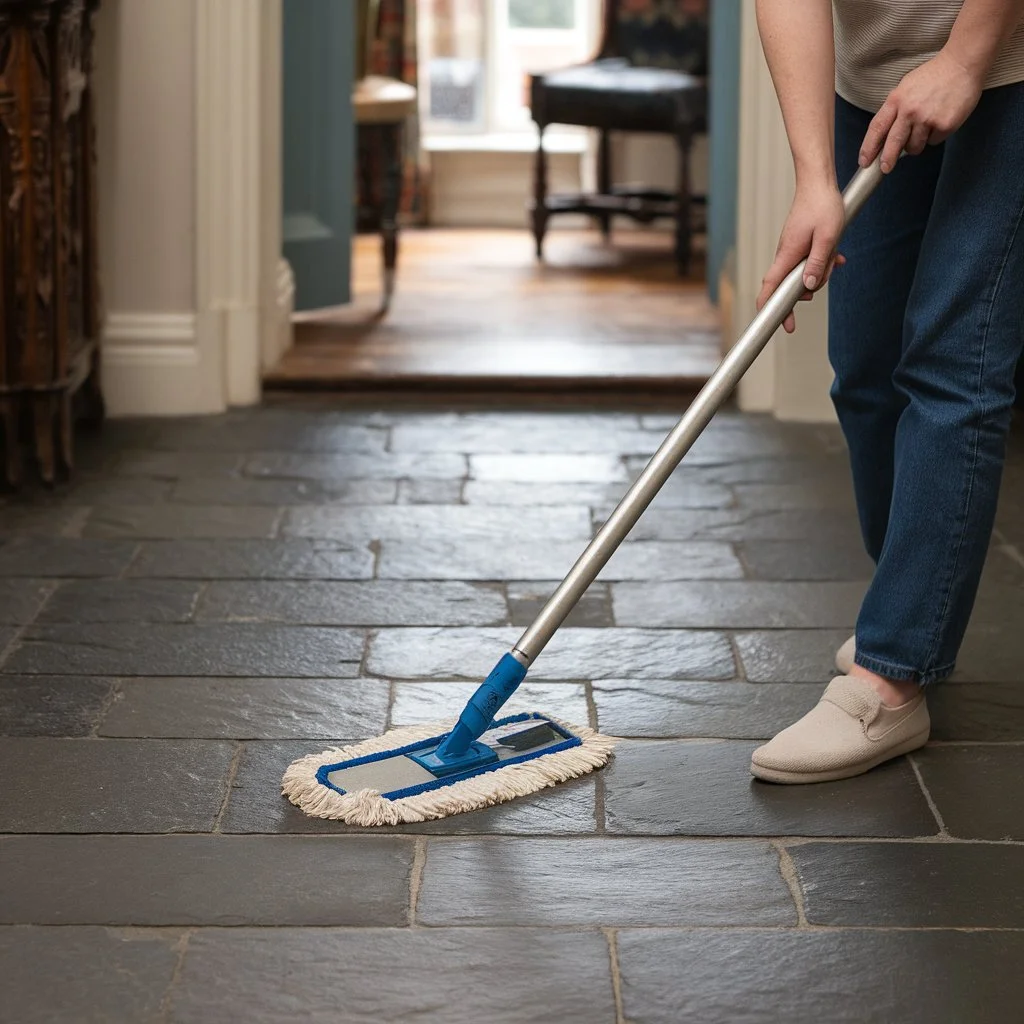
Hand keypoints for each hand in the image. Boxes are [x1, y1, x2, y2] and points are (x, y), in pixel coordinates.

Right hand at [756, 180, 844, 333]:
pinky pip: (808, 260)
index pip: (771, 287)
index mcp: (787, 255)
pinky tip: (836, 256)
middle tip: (826, 275)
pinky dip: (822, 261)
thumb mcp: (827, 237)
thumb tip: (809, 287)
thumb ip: (818, 263)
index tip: (780, 324)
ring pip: (803, 272)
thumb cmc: (822, 206)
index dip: (771, 308)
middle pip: (790, 284)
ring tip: (835, 255)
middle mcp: (785, 254)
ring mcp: (791, 249)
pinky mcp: (798, 244)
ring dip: (821, 270)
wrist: (818, 182)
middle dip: (809, 287)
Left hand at [860, 48, 982, 171]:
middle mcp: (909, 111)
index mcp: (896, 100)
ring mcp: (927, 118)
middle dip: (887, 159)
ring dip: (917, 144)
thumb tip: (884, 136)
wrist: (963, 63)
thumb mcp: (905, 87)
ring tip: (925, 126)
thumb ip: (895, 109)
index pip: (877, 128)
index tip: (864, 161)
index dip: (868, 148)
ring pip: (914, 146)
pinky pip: (934, 141)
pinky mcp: (944, 124)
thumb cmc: (933, 76)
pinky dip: (935, 135)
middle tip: (885, 168)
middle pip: (893, 143)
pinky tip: (941, 119)